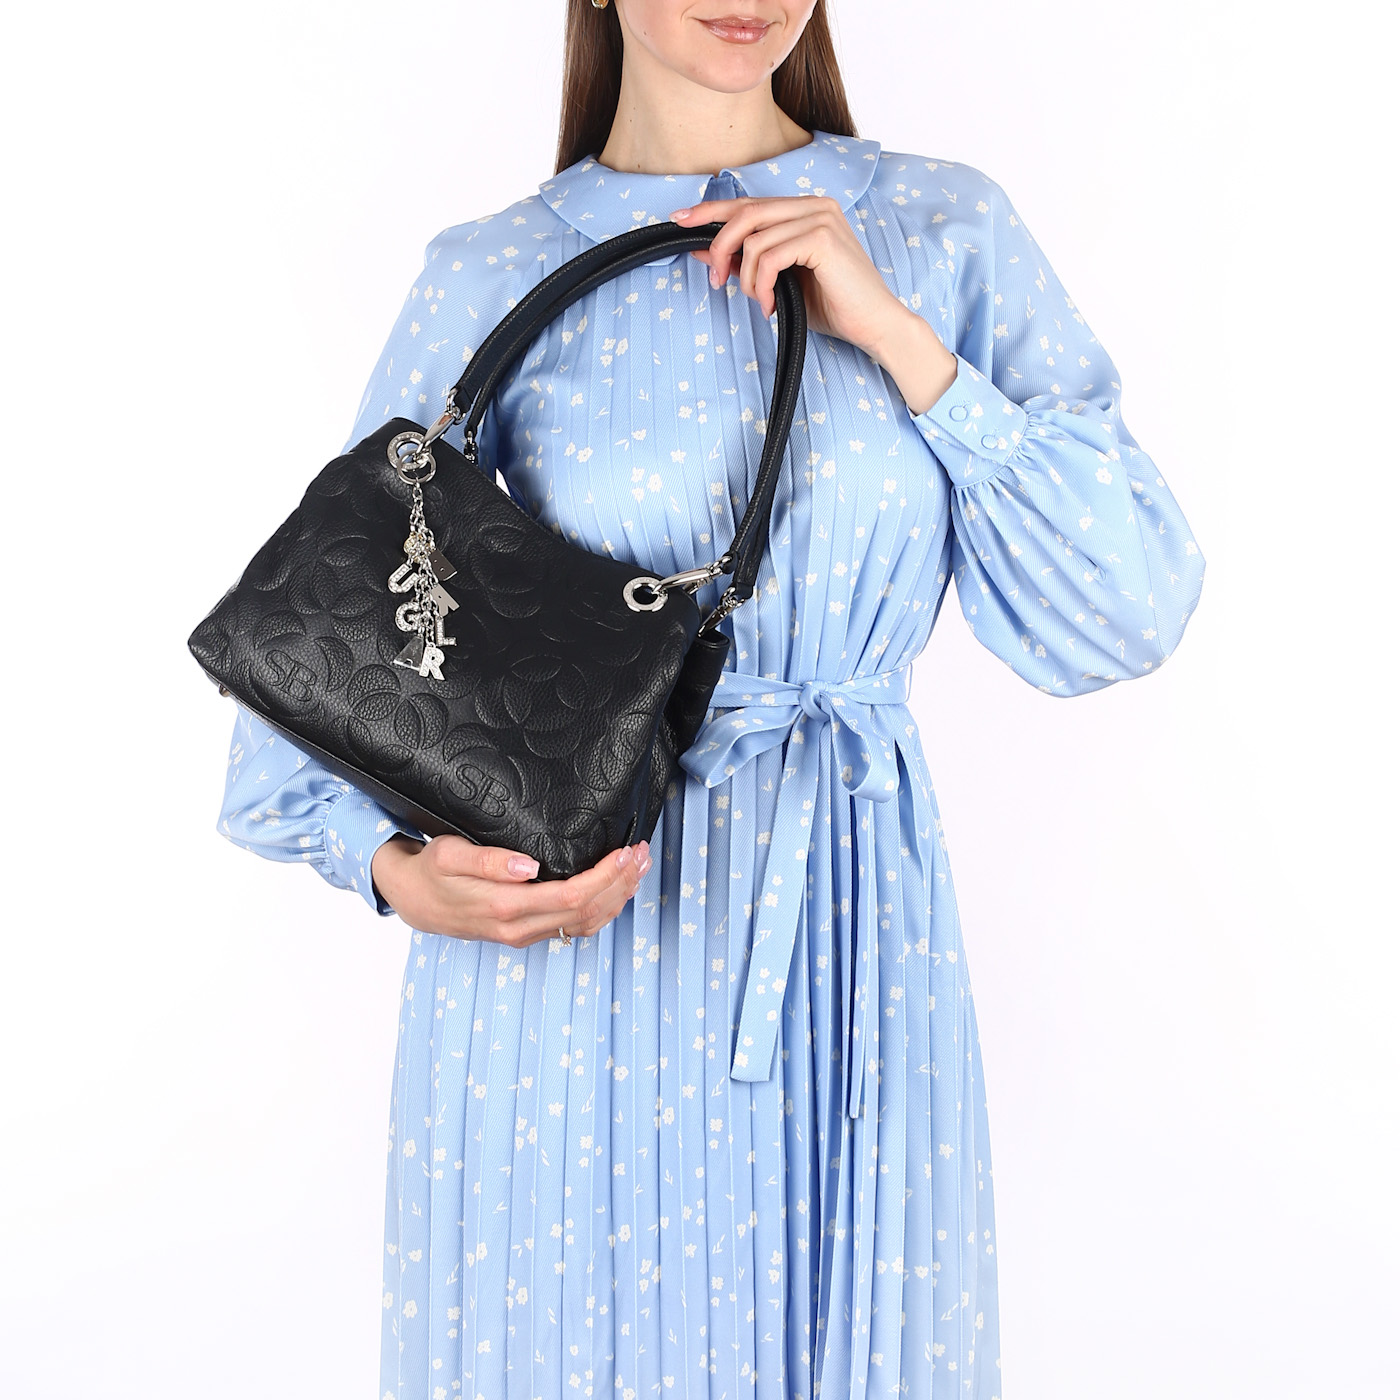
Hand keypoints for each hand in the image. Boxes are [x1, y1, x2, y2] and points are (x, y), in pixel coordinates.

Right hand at [371, 833, 650, 946]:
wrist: (413, 900)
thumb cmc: (432, 871)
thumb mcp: (450, 854)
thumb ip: (488, 860)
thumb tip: (529, 866)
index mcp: (505, 907)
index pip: (571, 897)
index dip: (605, 876)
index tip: (625, 851)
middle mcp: (520, 928)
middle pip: (587, 911)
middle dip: (620, 882)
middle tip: (643, 853)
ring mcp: (525, 934)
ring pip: (586, 923)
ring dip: (617, 896)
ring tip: (639, 867)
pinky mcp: (527, 933)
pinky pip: (574, 927)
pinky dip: (602, 909)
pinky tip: (616, 889)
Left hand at [670, 195, 957, 414]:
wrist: (873, 325)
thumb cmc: (832, 306)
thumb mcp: (778, 282)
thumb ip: (744, 262)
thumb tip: (701, 249)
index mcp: (804, 209)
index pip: (748, 203)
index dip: (709, 211)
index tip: (679, 222)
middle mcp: (813, 205)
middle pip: (745, 212)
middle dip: (719, 246)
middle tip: (714, 281)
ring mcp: (820, 218)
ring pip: (754, 237)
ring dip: (745, 276)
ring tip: (759, 301)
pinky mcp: (823, 238)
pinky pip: (770, 255)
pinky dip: (762, 284)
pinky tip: (771, 304)